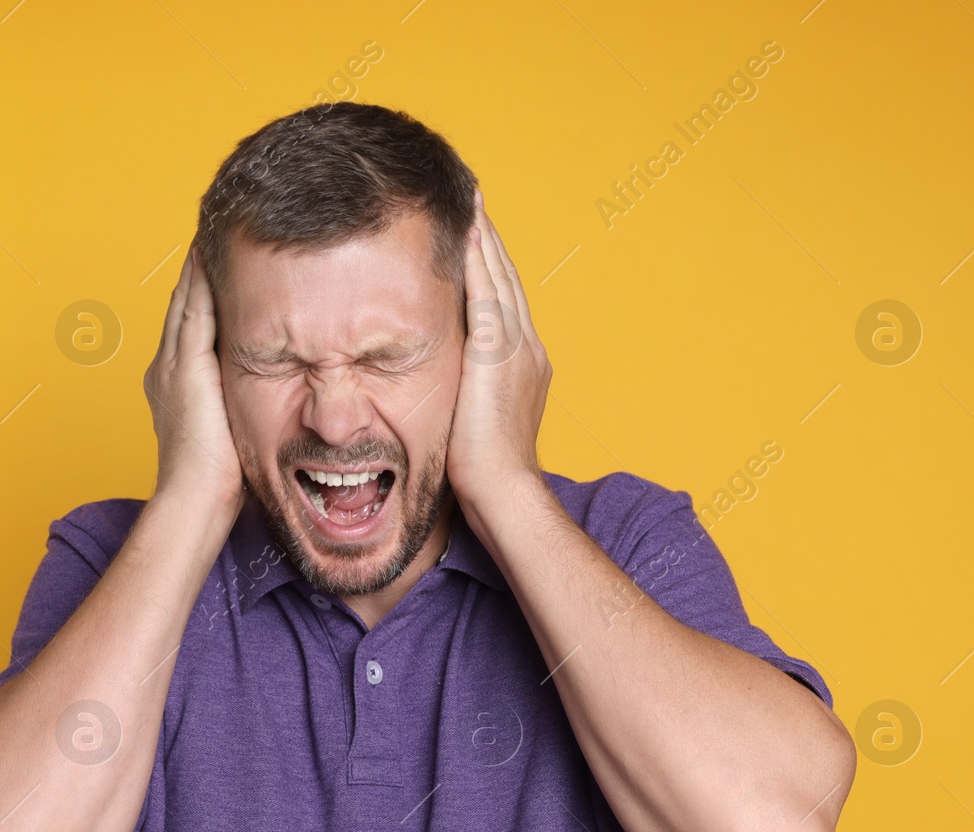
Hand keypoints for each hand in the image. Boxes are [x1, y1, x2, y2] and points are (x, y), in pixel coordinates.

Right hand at [143, 240, 245, 517]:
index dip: (206, 288)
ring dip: (203, 262)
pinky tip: (218, 252)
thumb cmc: (220, 482)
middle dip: (202, 265)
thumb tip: (281, 396)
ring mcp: (172, 364)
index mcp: (174, 380)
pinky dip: (205, 279)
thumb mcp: (235, 431)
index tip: (224, 258)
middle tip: (220, 226)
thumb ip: (245, 405)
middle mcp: (166, 365)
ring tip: (219, 226)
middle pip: (186, 301)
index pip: (192, 321)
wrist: (195, 502)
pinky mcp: (185, 366)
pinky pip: (196, 309)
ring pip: (189, 297)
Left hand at [447, 189, 551, 516]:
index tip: (472, 229)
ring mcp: (517, 350)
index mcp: (525, 363)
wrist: (505, 495)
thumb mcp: (475, 422)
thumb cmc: (485, 476)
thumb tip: (446, 385)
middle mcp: (527, 348)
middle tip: (471, 194)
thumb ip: (467, 393)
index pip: (504, 299)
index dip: (488, 262)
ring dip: (483, 236)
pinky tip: (465, 232)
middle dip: (488, 237)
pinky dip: (478, 260)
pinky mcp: (498, 355)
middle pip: (505, 278)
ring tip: (468, 198)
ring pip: (499, 278)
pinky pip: (487, 295)